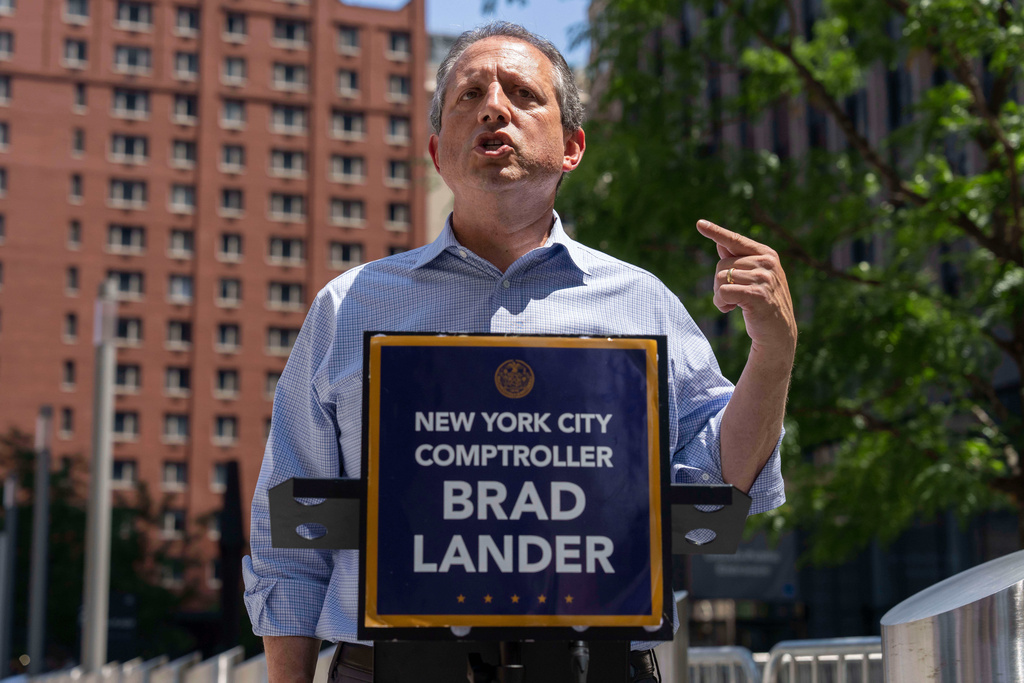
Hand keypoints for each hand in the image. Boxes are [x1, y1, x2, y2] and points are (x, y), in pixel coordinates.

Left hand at [696, 219, 796, 360]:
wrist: (779, 333)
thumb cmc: (763, 304)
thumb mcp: (754, 279)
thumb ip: (738, 261)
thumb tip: (719, 244)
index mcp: (766, 254)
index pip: (736, 240)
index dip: (716, 232)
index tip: (699, 224)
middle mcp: (767, 262)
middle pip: (722, 264)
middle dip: (718, 283)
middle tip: (730, 297)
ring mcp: (764, 277)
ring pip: (720, 278)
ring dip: (719, 295)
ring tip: (732, 305)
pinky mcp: (757, 294)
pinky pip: (723, 292)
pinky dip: (720, 303)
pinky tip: (730, 310)